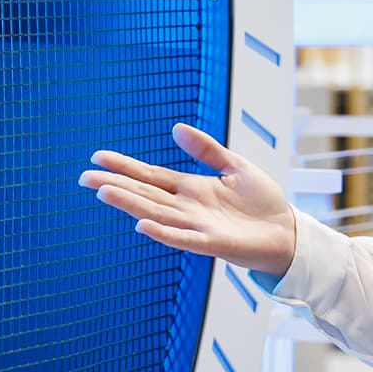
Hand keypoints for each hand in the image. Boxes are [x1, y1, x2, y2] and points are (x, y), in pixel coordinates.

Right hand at [81, 123, 297, 276]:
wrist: (288, 232)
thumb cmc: (263, 204)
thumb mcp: (234, 165)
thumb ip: (206, 149)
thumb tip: (177, 128)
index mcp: (191, 189)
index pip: (151, 176)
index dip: (125, 167)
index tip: (99, 157)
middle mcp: (188, 208)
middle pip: (145, 194)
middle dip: (116, 184)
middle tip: (85, 176)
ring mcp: (197, 226)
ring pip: (156, 213)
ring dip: (130, 204)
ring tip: (104, 192)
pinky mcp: (212, 242)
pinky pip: (183, 238)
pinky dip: (163, 232)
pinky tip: (142, 225)